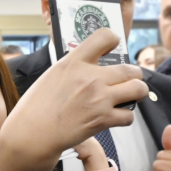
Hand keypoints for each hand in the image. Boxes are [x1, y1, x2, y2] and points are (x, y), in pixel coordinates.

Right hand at [2, 28, 147, 169]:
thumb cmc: (37, 107)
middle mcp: (90, 77)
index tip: (113, 47)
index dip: (113, 41)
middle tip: (127, 80)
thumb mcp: (52, 75)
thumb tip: (91, 67)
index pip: (105, 36)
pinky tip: (116, 116)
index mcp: (74, 61)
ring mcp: (99, 98)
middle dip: (133, 75)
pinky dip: (125, 117)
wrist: (32, 134)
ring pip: (138, 89)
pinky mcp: (103, 119)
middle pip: (130, 69)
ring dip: (136, 93)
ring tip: (129, 96)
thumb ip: (74, 67)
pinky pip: (129, 116)